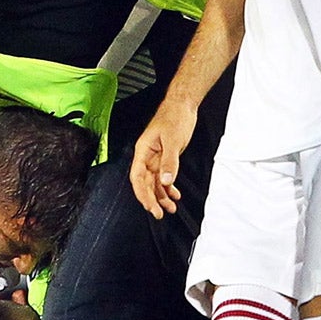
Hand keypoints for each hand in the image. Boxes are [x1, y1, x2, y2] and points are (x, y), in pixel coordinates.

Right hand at [130, 98, 198, 219]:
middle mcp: (147, 156)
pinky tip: (175, 195)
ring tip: (170, 209)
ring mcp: (156, 158)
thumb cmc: (174, 117)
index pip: (137, 177)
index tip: (150, 206)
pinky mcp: (165, 157)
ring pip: (155, 182)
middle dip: (151, 199)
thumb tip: (165, 181)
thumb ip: (170, 161)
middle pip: (145, 183)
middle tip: (159, 214)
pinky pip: (164, 176)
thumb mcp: (173, 140)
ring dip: (161, 196)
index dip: (142, 193)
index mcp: (143, 150)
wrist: (183, 105)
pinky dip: (169, 187)